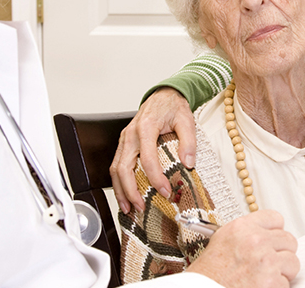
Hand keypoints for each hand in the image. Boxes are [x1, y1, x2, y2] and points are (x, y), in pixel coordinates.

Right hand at [110, 87, 196, 213]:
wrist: (164, 96)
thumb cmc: (173, 108)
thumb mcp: (187, 121)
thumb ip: (188, 142)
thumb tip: (188, 164)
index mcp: (146, 128)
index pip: (147, 158)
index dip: (155, 178)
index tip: (165, 192)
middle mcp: (131, 134)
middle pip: (123, 167)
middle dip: (130, 190)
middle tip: (141, 207)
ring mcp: (125, 139)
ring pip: (115, 168)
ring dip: (120, 190)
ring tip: (129, 208)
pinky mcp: (124, 143)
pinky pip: (116, 165)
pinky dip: (119, 183)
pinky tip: (125, 195)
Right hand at [187, 210, 298, 287]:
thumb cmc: (208, 274)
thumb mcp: (221, 242)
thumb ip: (245, 235)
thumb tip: (265, 234)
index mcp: (242, 227)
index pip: (275, 218)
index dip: (275, 232)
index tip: (273, 241)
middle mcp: (255, 240)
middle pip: (288, 240)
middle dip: (281, 254)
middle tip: (269, 264)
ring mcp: (265, 261)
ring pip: (293, 261)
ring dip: (282, 272)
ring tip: (265, 278)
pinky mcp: (272, 282)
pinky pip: (286, 283)